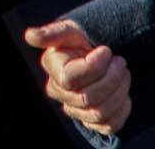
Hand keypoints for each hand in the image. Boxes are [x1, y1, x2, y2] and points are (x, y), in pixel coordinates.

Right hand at [25, 20, 131, 135]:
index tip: (107, 51)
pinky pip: (109, 125)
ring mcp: (75, 108)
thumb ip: (53, 33)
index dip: (93, 67)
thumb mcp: (71, 30)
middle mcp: (59, 91)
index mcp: (53, 69)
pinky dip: (122, 110)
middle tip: (121, 62)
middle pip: (87, 98)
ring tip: (124, 74)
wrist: (101, 53)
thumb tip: (30, 36)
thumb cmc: (84, 39)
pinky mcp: (91, 120)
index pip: (70, 79)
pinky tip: (124, 94)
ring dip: (119, 92)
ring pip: (99, 113)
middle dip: (112, 79)